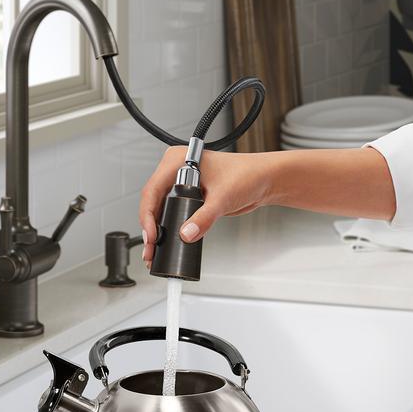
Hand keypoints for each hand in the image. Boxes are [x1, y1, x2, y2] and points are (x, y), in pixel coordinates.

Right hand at [139, 147, 274, 264]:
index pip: (153, 189)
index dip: (148, 215)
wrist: (264, 181)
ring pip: (160, 209)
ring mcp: (182, 183)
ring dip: (157, 230)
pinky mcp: (190, 196)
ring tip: (154, 251)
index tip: (152, 235)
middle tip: (151, 248)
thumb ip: (204, 218)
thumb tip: (186, 233)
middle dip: (150, 227)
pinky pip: (172, 213)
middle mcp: (176, 170)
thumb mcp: (223, 198)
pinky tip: (165, 242)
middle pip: (152, 201)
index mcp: (179, 160)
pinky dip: (168, 228)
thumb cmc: (248, 174)